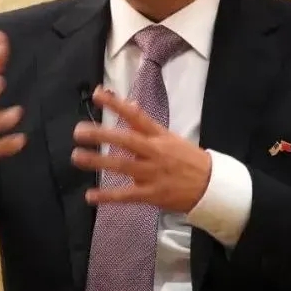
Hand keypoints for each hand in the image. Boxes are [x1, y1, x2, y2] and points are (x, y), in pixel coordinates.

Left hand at [70, 86, 210, 212]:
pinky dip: (108, 196)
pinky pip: (126, 196)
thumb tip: (131, 105)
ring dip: (98, 162)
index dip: (117, 104)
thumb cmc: (188, 159)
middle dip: (101, 135)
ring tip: (77, 157)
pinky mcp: (152, 194)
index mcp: (160, 136)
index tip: (98, 94)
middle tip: (78, 132)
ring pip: (122, 167)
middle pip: (126, 141)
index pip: (136, 116)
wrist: (213, 186)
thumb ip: (147, 125)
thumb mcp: (171, 137)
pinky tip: (90, 196)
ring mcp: (153, 174)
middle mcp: (155, 152)